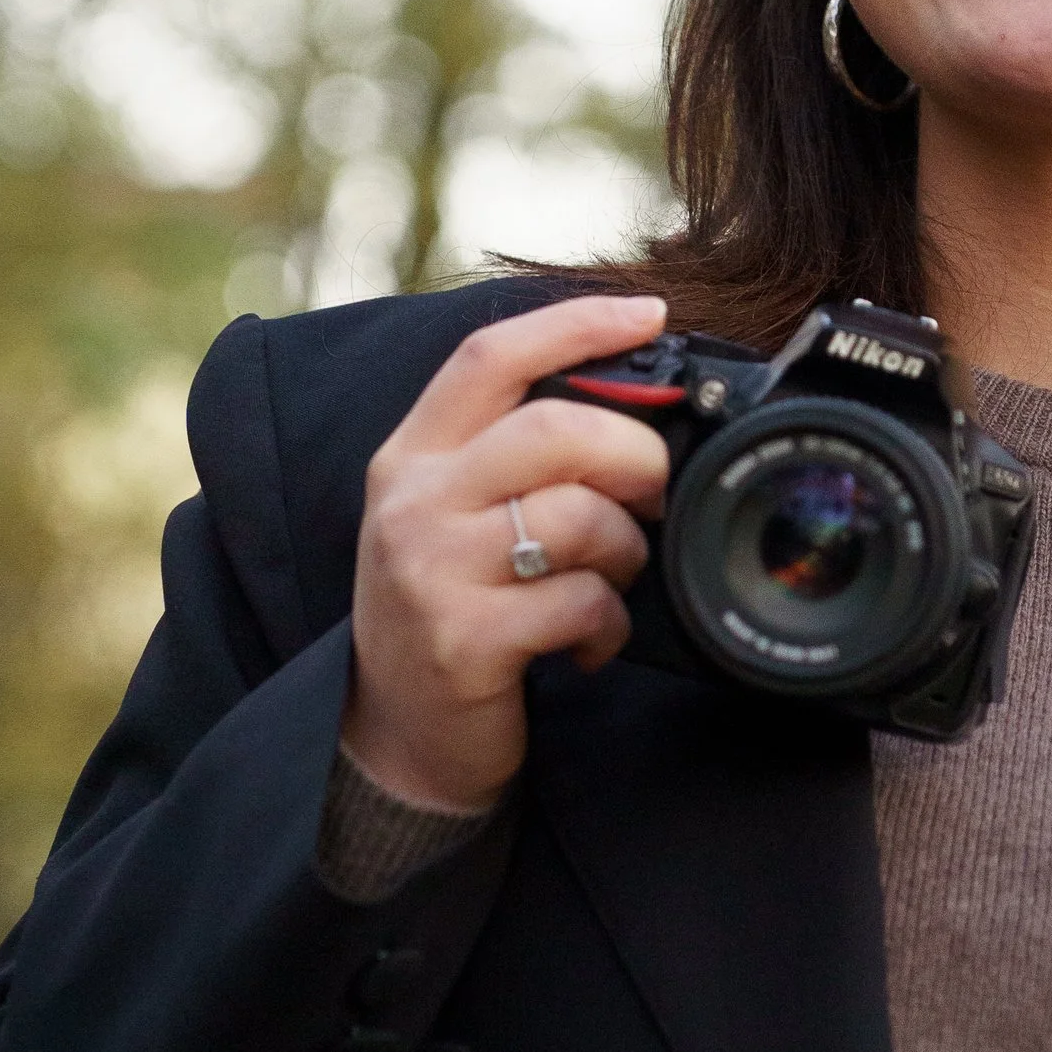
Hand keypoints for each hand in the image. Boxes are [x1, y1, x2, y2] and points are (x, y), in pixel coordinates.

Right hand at [345, 293, 671, 812]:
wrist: (396, 737)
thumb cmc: (449, 610)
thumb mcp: (454, 515)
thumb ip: (514, 455)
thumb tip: (634, 405)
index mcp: (412, 454)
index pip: (489, 356)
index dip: (575, 323)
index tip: (648, 313)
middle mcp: (412, 502)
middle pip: (555, 430)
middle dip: (635, 456)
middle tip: (655, 493)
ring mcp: (431, 571)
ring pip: (580, 518)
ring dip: (627, 552)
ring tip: (611, 580)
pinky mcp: (463, 641)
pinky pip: (580, 604)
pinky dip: (608, 624)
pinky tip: (587, 642)